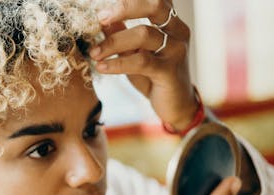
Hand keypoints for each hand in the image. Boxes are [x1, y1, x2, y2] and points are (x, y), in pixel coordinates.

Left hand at [89, 0, 197, 130]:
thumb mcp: (134, 52)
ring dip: (113, 42)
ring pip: (144, 34)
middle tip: (100, 18)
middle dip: (124, 8)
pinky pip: (141, 62)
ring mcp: (176, 50)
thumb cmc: (153, 76)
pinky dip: (118, 63)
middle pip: (156, 5)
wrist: (174, 105)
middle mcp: (178, 31)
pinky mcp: (170, 71)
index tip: (105, 4)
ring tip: (94, 53)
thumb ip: (121, 34)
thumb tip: (101, 19)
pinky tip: (102, 67)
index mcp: (170, 22)